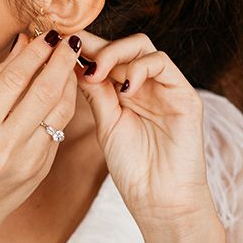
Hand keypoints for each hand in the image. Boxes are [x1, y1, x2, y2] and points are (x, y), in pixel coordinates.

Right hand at [0, 31, 80, 239]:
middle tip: (68, 40)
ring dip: (69, 81)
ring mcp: (28, 161)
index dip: (33, 53)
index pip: (13, 81)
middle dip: (60, 61)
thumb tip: (21, 46)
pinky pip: (58, 129)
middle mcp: (5, 147)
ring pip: (60, 111)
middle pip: (43, 93)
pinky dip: (62, 105)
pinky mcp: (42, 170)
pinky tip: (62, 89)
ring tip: (69, 61)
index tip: (45, 34)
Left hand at [77, 30, 216, 230]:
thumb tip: (73, 60)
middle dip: (97, 45)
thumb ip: (95, 91)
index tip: (59, 42)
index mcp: (124, 91)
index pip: (105, 56)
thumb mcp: (105, 123)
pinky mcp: (184, 94)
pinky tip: (125, 89)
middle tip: (75, 56)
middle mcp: (145, 84)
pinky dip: (139, 68)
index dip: (83, 46)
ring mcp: (165, 87)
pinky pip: (162, 63)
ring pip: (141, 47)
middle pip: (123, 45)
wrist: (160, 200)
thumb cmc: (132, 168)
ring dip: (115, 54)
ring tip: (97, 74)